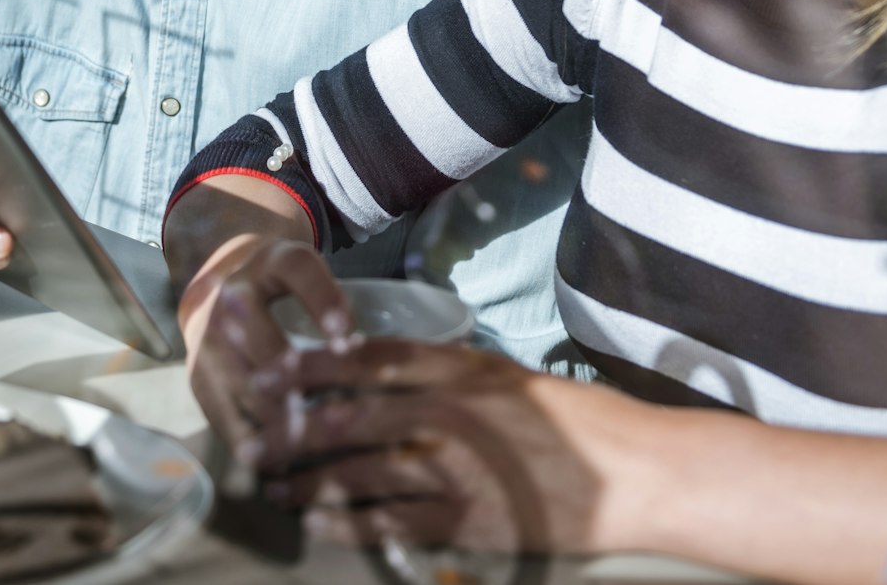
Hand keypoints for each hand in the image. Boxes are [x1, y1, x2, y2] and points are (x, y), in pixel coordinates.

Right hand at [177, 234, 352, 465]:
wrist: (215, 288)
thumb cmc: (277, 286)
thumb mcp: (303, 275)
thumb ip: (328, 301)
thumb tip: (352, 352)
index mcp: (271, 261)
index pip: (301, 272)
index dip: (325, 304)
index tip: (349, 343)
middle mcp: (232, 295)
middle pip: (264, 341)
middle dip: (294, 381)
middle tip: (329, 419)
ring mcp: (208, 335)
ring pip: (240, 382)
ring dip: (271, 418)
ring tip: (302, 446)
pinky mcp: (197, 373)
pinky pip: (218, 410)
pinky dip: (245, 439)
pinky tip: (272, 463)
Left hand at [248, 338, 612, 555]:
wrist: (633, 473)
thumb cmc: (574, 419)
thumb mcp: (504, 377)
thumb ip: (445, 373)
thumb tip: (382, 370)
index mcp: (457, 369)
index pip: (366, 359)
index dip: (312, 366)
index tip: (271, 371)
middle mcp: (447, 413)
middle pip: (347, 419)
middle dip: (291, 431)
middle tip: (253, 439)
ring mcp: (454, 469)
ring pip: (358, 475)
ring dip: (309, 483)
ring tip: (276, 488)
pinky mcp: (466, 521)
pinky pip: (389, 525)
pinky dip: (347, 526)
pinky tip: (320, 527)